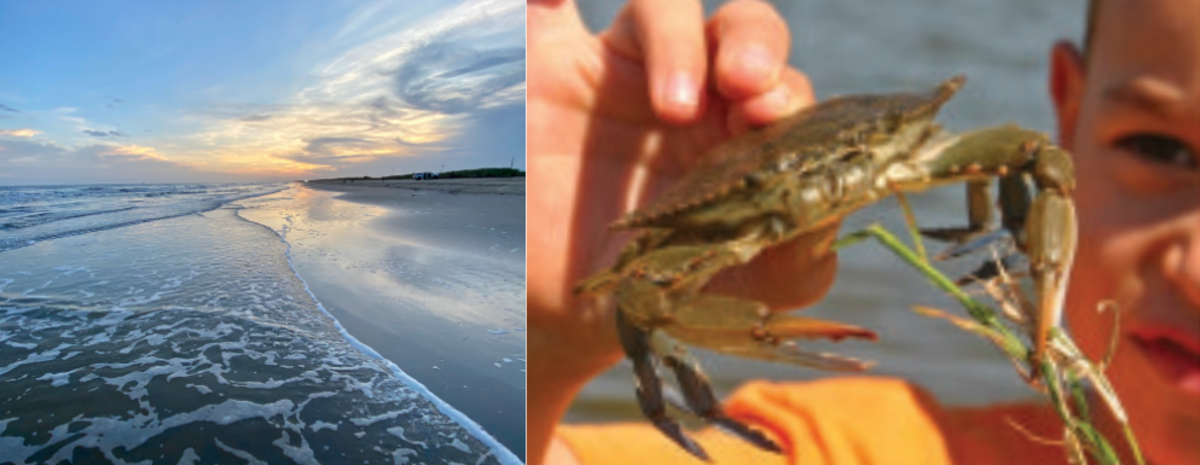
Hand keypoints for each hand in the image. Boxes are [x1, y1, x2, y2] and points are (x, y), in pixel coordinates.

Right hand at [528, 0, 839, 461]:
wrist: (563, 319)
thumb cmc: (663, 296)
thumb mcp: (744, 287)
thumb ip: (802, 248)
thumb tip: (842, 196)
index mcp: (743, 135)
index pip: (782, 86)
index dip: (787, 90)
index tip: (773, 117)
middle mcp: (691, 93)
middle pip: (737, 30)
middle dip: (753, 44)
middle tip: (745, 86)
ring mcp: (618, 74)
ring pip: (661, 7)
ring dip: (678, 35)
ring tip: (675, 101)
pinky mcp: (547, 71)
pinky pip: (544, 11)